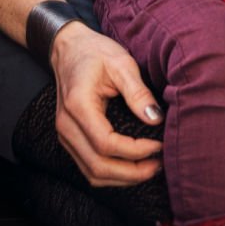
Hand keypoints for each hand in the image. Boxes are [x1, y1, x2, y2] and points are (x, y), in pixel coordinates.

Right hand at [50, 22, 163, 186]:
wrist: (68, 47)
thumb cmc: (94, 52)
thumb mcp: (120, 63)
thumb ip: (138, 92)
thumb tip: (155, 119)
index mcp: (78, 106)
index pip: (106, 144)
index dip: (134, 151)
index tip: (158, 145)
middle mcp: (67, 125)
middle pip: (98, 167)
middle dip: (131, 173)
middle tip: (158, 165)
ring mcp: (65, 134)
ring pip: (92, 173)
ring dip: (122, 178)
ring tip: (149, 168)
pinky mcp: (70, 138)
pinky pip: (88, 166)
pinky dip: (111, 173)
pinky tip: (131, 166)